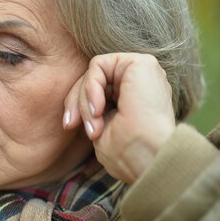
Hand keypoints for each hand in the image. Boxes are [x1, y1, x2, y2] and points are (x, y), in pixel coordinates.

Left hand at [63, 53, 174, 183]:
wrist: (150, 158)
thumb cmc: (128, 152)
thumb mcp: (100, 127)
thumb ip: (91, 109)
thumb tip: (73, 106)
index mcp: (134, 97)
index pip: (95, 90)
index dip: (76, 105)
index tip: (69, 126)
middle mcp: (140, 82)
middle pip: (92, 79)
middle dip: (75, 102)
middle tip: (72, 125)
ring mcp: (141, 71)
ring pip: (93, 72)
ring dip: (84, 100)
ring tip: (93, 125)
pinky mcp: (140, 62)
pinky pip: (98, 65)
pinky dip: (91, 87)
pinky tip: (98, 109)